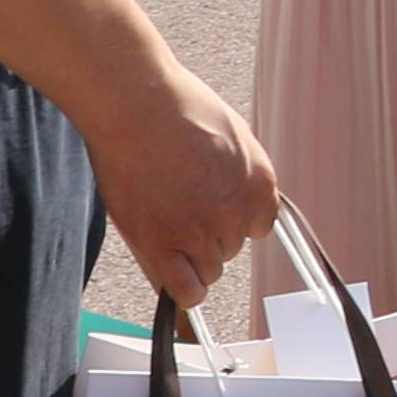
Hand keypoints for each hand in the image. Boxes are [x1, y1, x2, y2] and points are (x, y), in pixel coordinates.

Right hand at [88, 55, 281, 311]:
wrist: (136, 104)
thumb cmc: (177, 109)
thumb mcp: (232, 133)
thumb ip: (242, 173)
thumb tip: (243, 201)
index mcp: (259, 184)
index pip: (259, 227)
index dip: (233, 220)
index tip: (214, 211)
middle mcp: (236, 213)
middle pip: (229, 249)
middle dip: (207, 234)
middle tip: (178, 205)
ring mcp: (200, 233)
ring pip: (207, 272)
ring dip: (188, 256)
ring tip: (163, 219)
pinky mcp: (163, 247)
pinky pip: (186, 292)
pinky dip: (181, 290)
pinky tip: (170, 269)